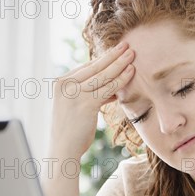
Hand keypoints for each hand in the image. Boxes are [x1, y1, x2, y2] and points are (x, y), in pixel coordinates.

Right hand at [50, 41, 134, 158]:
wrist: (63, 149)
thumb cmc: (74, 131)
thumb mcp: (81, 108)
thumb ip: (94, 96)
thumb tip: (114, 90)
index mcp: (61, 83)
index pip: (87, 67)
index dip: (104, 58)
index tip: (117, 52)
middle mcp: (65, 84)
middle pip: (95, 66)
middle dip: (113, 55)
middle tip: (127, 46)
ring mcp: (74, 93)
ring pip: (103, 75)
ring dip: (120, 63)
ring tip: (132, 54)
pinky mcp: (85, 103)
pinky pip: (108, 88)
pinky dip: (121, 79)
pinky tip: (131, 72)